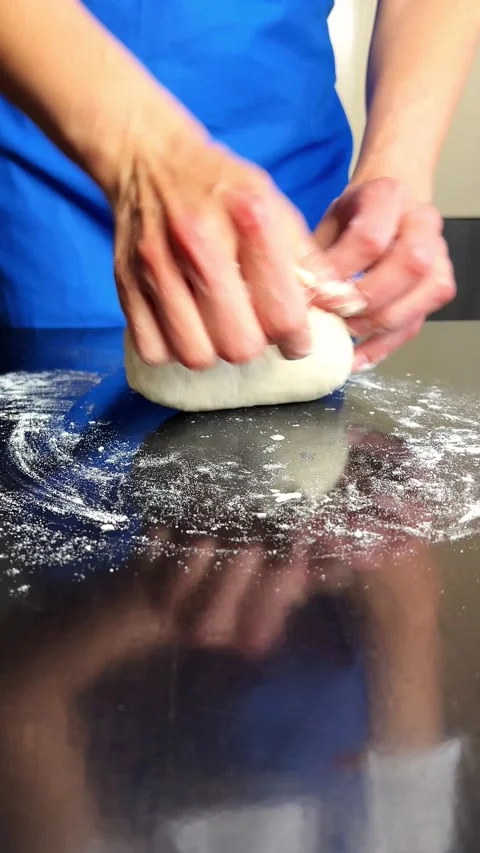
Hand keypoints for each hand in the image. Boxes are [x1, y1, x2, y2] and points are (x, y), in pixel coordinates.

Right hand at [108, 88, 363, 368]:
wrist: (147, 158)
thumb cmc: (220, 187)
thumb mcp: (274, 205)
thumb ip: (307, 260)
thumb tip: (337, 307)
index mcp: (250, 220)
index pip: (283, 313)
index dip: (296, 339)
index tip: (296, 339)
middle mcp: (200, 243)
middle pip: (238, 344)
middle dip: (254, 347)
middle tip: (255, 332)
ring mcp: (157, 266)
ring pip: (194, 355)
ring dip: (213, 353)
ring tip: (219, 330)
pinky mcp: (125, 284)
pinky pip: (153, 350)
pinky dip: (173, 350)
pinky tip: (186, 327)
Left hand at [315, 178, 455, 369]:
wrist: (389, 207)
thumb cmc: (353, 218)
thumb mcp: (329, 221)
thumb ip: (317, 254)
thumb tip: (297, 297)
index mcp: (390, 196)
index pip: (372, 237)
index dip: (342, 270)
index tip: (315, 290)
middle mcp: (423, 222)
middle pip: (410, 265)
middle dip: (368, 298)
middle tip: (334, 313)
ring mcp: (439, 255)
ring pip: (424, 295)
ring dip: (379, 323)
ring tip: (344, 335)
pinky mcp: (438, 287)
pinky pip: (417, 323)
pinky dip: (384, 346)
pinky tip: (356, 357)